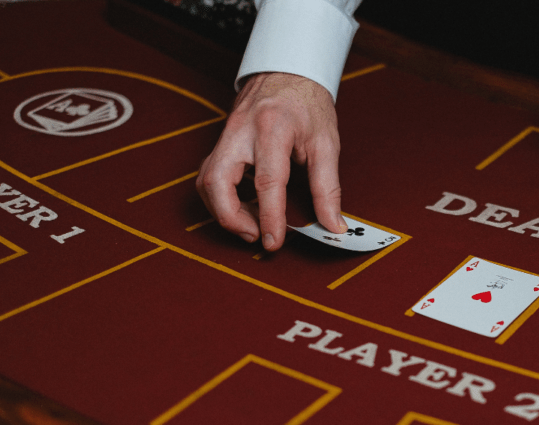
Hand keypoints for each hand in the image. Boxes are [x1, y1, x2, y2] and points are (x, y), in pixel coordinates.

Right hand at [197, 72, 345, 250]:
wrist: (287, 70)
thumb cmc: (308, 103)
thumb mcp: (326, 143)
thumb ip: (328, 188)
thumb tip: (333, 225)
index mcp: (273, 129)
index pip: (267, 181)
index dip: (269, 216)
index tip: (274, 241)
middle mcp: (241, 132)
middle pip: (216, 182)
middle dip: (231, 218)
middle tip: (256, 235)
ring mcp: (225, 135)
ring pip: (206, 181)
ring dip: (224, 211)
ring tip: (252, 224)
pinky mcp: (219, 141)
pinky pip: (209, 175)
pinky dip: (222, 198)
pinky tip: (245, 206)